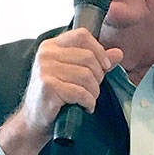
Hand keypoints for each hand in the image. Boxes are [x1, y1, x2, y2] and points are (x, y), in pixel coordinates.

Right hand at [0, 29, 122, 154]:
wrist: (35, 119)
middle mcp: (46, 54)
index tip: (104, 66)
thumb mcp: (75, 74)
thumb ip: (96, 62)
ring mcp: (45, 70)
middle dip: (98, 77)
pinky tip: (83, 106)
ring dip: (93, 93)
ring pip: (87, 76)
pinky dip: (88, 102)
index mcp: (52, 46)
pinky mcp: (48, 87)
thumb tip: (118, 53)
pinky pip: (82, 92)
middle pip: (89, 58)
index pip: (82, 35)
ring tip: (86, 99)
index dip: (99, 51)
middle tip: (91, 89)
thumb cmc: (55, 96)